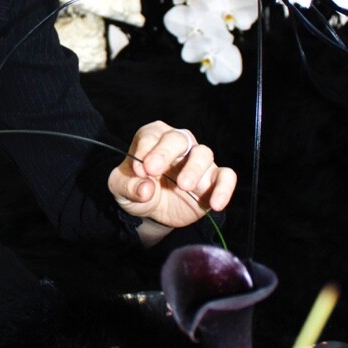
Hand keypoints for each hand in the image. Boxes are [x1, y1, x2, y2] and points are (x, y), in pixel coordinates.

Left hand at [108, 121, 235, 232]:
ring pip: (204, 154)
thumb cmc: (137, 188)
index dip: (145, 150)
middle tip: (153, 170)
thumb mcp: (121, 189)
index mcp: (153, 138)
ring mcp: (198, 161)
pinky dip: (224, 188)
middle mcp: (178, 144)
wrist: (153, 211)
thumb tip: (146, 189)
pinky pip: (226, 176)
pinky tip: (215, 204)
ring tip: (183, 186)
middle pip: (179, 139)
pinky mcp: (213, 179)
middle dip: (165, 152)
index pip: (151, 135)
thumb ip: (128, 186)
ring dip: (194, 169)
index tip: (139, 169)